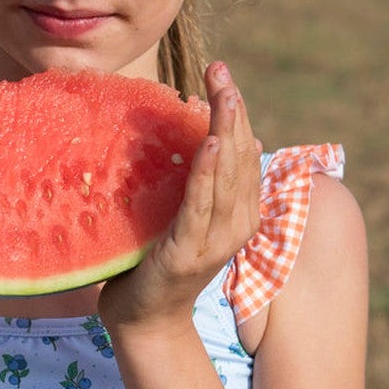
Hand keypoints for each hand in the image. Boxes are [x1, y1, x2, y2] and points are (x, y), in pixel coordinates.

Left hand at [98, 61, 260, 335]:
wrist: (144, 320)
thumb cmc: (157, 262)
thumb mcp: (184, 213)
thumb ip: (202, 182)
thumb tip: (219, 138)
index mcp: (239, 212)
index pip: (244, 152)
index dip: (236, 112)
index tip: (221, 74)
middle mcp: (236, 225)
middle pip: (240, 156)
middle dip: (232, 109)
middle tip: (221, 69)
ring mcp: (215, 241)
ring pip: (227, 176)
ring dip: (224, 130)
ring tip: (223, 93)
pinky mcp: (187, 252)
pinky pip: (200, 206)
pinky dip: (206, 174)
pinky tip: (208, 144)